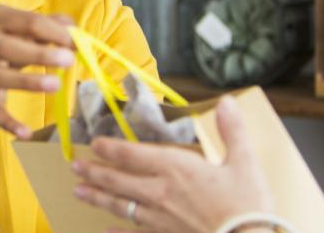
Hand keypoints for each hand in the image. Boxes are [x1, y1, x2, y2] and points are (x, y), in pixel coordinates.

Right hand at [0, 4, 75, 137]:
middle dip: (40, 54)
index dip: (57, 33)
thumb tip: (75, 32)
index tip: (79, 44)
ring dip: (28, 81)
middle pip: (10, 47)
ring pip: (1, 77)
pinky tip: (27, 133)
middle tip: (69, 59)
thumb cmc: (1, 44)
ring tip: (56, 84)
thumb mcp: (18, 28)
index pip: (29, 22)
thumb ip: (47, 26)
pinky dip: (10, 123)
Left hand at [71, 96, 273, 232]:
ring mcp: (159, 218)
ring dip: (97, 197)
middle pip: (118, 179)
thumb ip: (232, 131)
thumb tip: (227, 103)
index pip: (133, 155)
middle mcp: (160, 192)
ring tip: (78, 192)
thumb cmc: (248, 206)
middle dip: (94, 172)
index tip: (94, 143)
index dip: (110, 148)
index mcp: (176, 168)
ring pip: (120, 205)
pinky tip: (105, 230)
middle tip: (75, 167)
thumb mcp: (245, 163)